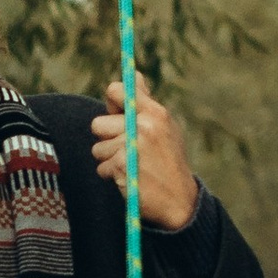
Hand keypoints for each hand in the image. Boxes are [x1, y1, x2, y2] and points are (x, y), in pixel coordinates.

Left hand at [91, 78, 201, 233]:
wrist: (180, 200)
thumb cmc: (169, 161)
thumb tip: (133, 76)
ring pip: (97, 148)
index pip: (115, 90)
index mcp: (155, 112)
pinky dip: (112, 175)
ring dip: (109, 160)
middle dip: (108, 140)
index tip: (117, 115)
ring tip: (132, 166)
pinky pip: (101, 167)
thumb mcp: (166, 127)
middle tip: (127, 150)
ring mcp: (132, 145)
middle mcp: (143, 125)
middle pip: (98, 124)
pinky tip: (130, 178)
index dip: (111, 104)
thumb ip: (146, 104)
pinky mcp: (122, 165)